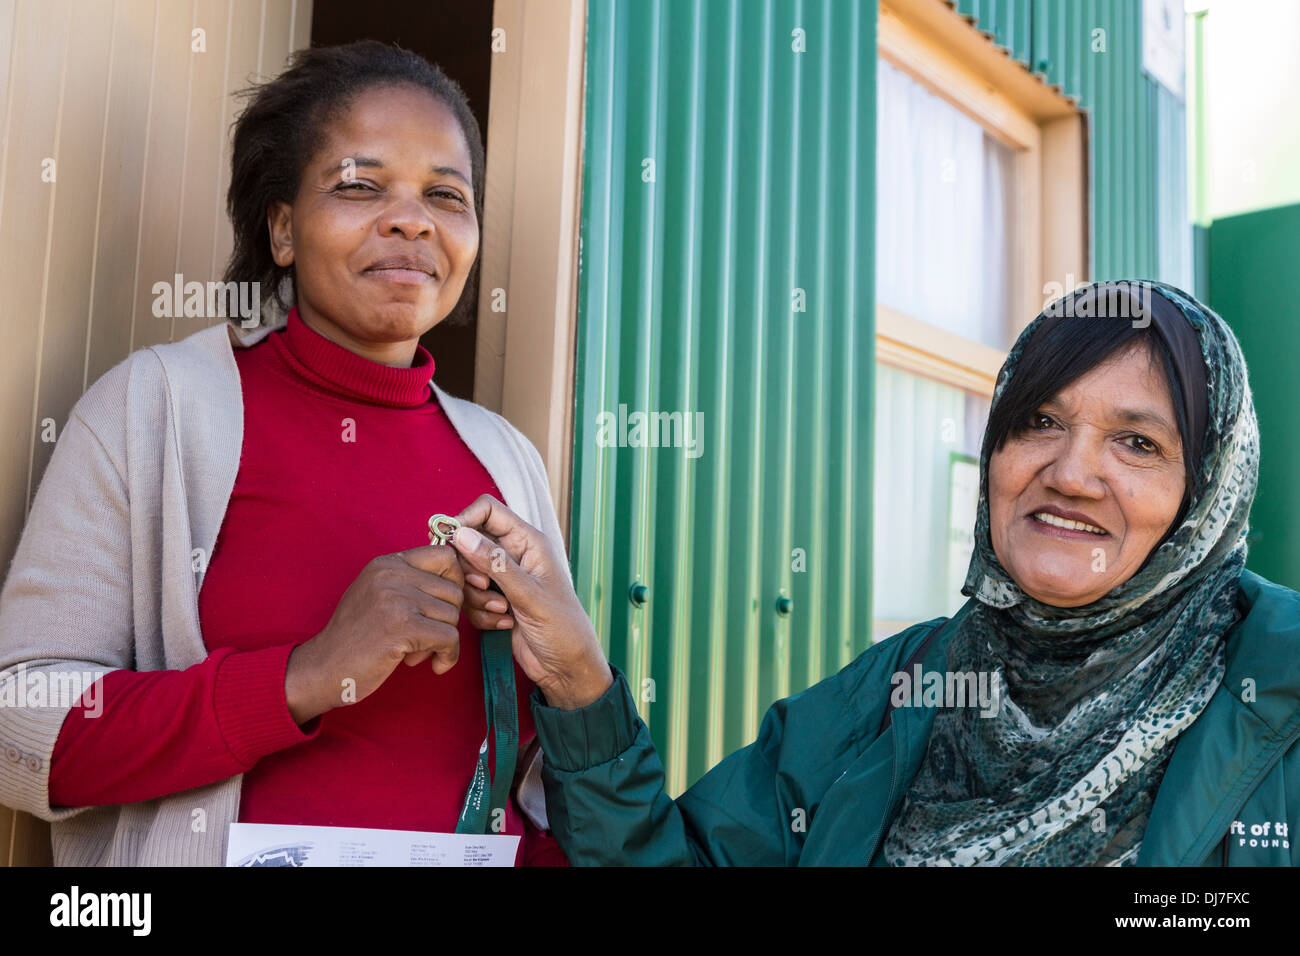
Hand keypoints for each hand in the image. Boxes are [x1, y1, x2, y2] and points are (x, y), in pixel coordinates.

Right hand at [284, 545, 465, 724]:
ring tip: (420, 653)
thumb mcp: (379, 596)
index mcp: (387, 563)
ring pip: (453, 615)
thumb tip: (462, 580)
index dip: (456, 582)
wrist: (323, 669)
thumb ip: (412, 583)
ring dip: (444, 642)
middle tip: (428, 640)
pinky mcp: (402, 626)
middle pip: (453, 590)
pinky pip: (449, 638)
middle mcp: (391, 574)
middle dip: (448, 620)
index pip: (446, 555)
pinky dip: (448, 656)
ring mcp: (396, 598)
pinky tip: (436, 665)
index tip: (446, 607)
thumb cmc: (357, 637)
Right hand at [451, 494, 612, 709]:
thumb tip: (461, 535)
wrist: (566, 667)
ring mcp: (503, 578)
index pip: (487, 510)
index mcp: (528, 541)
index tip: (449, 542)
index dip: (464, 520)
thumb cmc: (562, 628)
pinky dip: (480, 613)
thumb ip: (494, 564)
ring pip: (466, 573)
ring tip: (503, 610)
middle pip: (469, 543)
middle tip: (484, 586)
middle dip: (470, 569)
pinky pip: (469, 597)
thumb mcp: (528, 595)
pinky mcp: (494, 600)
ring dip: (477, 596)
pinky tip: (505, 624)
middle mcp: (514, 554)